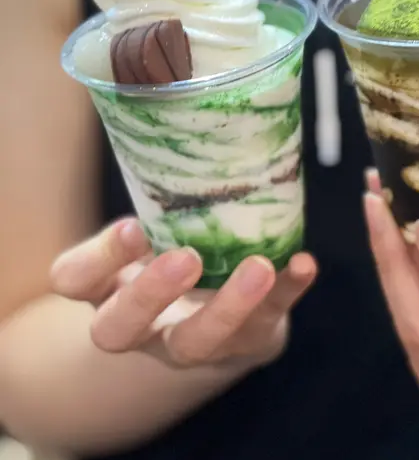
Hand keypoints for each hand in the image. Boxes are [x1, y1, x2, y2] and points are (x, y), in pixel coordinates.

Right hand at [51, 219, 316, 370]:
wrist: (220, 319)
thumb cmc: (173, 251)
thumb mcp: (152, 228)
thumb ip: (156, 194)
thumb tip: (185, 116)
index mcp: (106, 286)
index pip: (75, 280)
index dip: (98, 258)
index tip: (132, 225)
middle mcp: (140, 326)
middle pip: (120, 329)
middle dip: (151, 294)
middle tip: (186, 258)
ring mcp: (190, 343)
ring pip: (197, 342)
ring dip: (229, 306)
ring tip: (259, 267)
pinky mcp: (244, 341)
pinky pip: (265, 324)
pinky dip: (287, 292)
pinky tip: (303, 264)